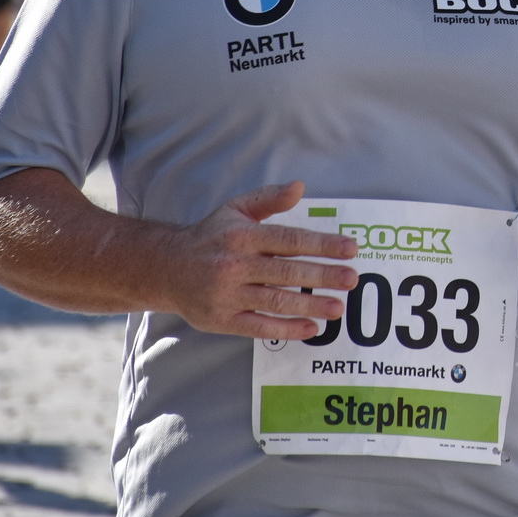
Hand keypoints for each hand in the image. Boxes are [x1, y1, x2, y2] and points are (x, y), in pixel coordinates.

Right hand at [161, 180, 358, 339]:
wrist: (166, 268)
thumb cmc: (211, 236)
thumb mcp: (236, 209)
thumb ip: (269, 198)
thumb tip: (300, 187)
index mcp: (242, 236)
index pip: (290, 240)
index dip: (322, 244)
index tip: (350, 249)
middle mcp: (234, 265)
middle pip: (286, 272)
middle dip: (322, 276)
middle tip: (352, 279)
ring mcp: (226, 295)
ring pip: (275, 301)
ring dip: (310, 305)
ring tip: (338, 307)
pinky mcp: (221, 320)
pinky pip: (259, 327)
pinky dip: (286, 329)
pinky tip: (312, 329)